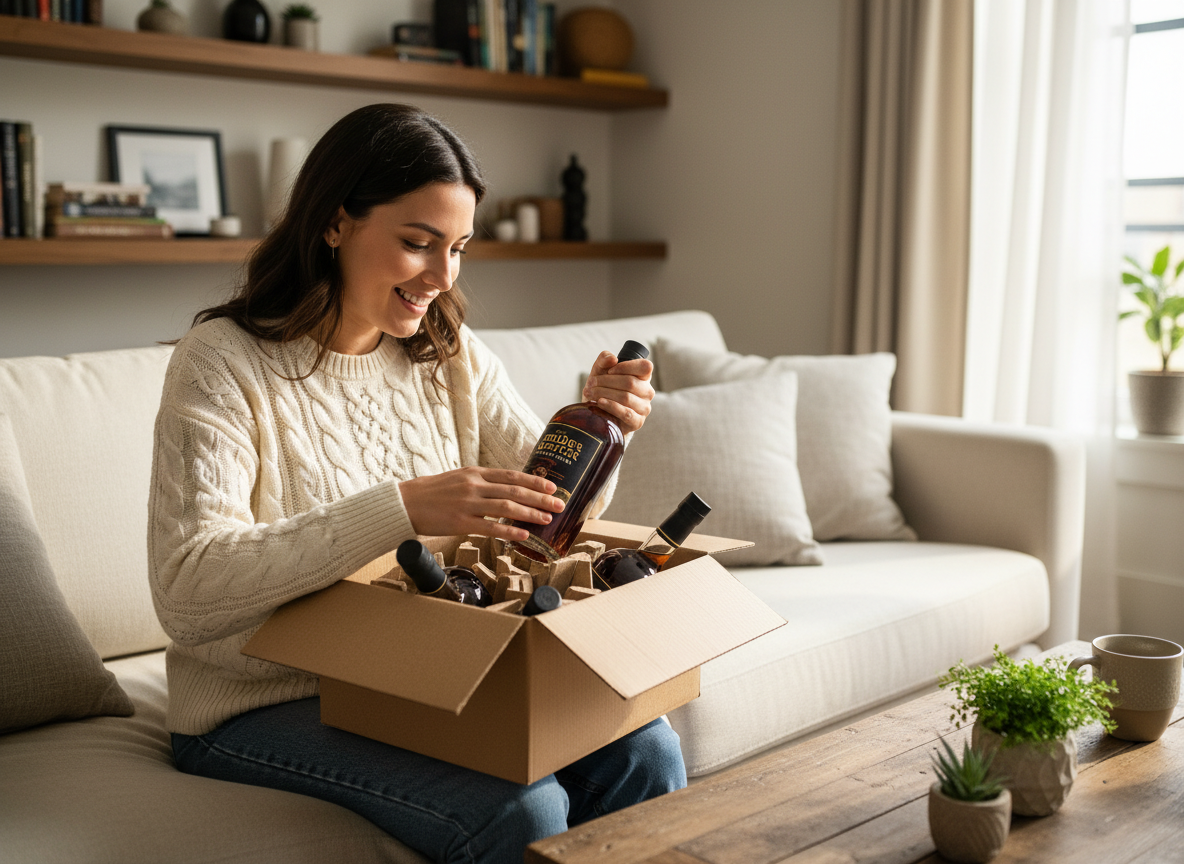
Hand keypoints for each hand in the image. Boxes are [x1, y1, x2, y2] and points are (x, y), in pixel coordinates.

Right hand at [399, 467, 563, 540]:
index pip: (511, 475)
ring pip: (506, 508)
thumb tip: (505, 489)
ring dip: (530, 513)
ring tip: (547, 519)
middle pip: (514, 491)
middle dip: (540, 498)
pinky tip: (523, 535)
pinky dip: (508, 531)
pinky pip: (489, 527)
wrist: (405, 503)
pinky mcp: (460, 523)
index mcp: (475, 473)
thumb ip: (481, 483)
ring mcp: (467, 504)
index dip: (533, 481)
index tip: (551, 487)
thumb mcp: (459, 479)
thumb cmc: (432, 492)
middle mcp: (474, 486)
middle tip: (559, 504)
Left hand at [582, 349, 654, 434]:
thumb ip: (604, 360)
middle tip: (591, 383)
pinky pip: (626, 413)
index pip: (645, 366)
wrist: (597, 412)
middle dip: (606, 381)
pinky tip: (599, 403)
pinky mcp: (637, 422)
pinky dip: (610, 406)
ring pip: (626, 397)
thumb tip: (612, 358)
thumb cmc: (602, 389)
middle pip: (630, 382)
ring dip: (604, 393)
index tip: (609, 371)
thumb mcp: (600, 371)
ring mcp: (644, 408)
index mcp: (643, 377)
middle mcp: (647, 392)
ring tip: (590, 393)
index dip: (626, 366)